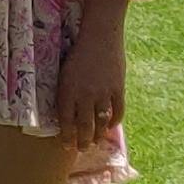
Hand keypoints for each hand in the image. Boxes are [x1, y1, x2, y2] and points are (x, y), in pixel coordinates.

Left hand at [54, 15, 125, 147]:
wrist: (100, 34)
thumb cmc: (78, 51)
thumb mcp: (65, 71)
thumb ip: (66, 92)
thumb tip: (67, 112)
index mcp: (67, 89)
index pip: (66, 121)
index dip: (66, 136)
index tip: (66, 146)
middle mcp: (84, 94)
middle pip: (84, 126)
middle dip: (82, 141)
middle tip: (82, 149)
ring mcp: (103, 92)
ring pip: (100, 122)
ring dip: (97, 135)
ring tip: (94, 142)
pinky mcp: (118, 88)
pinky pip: (117, 112)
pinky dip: (113, 122)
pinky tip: (109, 126)